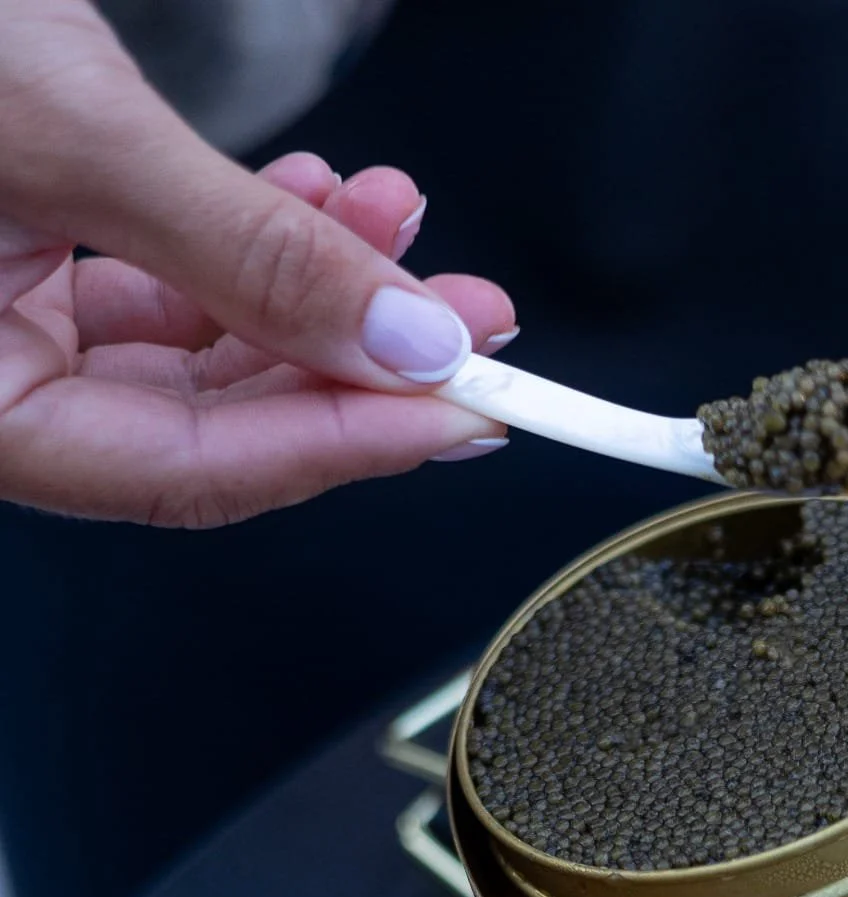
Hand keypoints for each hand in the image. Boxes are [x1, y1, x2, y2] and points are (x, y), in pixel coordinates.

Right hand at [0, 0, 517, 526]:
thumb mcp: (71, 137)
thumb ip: (247, 256)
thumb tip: (403, 341)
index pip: (188, 474)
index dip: (340, 449)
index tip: (456, 411)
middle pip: (213, 427)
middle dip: (354, 370)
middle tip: (468, 334)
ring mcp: (10, 323)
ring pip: (202, 352)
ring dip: (318, 294)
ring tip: (398, 227)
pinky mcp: (32, 256)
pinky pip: (170, 282)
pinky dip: (254, 246)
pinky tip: (320, 202)